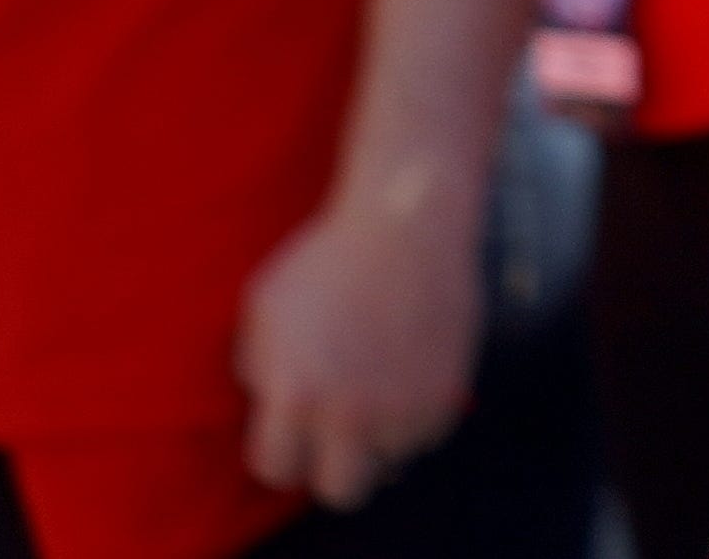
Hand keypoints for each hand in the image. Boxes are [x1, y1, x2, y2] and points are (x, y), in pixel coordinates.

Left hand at [235, 187, 478, 509]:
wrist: (407, 218)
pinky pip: (427, 432)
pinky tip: (407, 373)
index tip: (293, 424)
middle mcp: (349, 410)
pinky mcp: (447, 391)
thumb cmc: (327, 255)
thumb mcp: (265, 307)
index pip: (275, 468)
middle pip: (341, 490)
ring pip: (390, 462)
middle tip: (337, 435)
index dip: (281, 447)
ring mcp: (403, 404)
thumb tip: (270, 403)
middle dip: (334, 466)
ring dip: (380, 437)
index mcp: (294, 392)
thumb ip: (261, 366)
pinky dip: (417, 414)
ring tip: (377, 392)